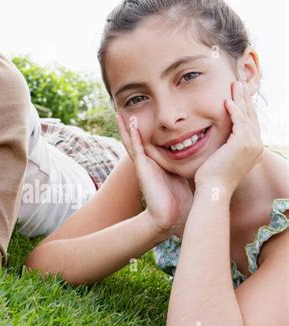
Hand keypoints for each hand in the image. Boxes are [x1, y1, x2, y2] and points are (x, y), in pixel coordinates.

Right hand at [116, 112, 193, 236]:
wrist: (171, 217)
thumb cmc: (180, 200)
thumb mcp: (184, 176)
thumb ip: (189, 166)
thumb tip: (205, 158)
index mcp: (159, 162)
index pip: (153, 141)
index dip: (150, 128)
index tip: (151, 113)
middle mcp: (149, 161)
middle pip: (138, 139)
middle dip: (133, 125)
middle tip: (127, 108)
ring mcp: (144, 164)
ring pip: (133, 141)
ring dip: (127, 127)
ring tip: (121, 112)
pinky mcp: (142, 168)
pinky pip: (136, 148)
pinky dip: (133, 136)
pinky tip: (131, 123)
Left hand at [194, 81, 263, 192]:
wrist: (213, 189)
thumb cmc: (212, 177)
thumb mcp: (223, 159)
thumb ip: (226, 147)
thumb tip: (220, 139)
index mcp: (253, 149)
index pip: (250, 123)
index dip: (245, 107)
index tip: (239, 94)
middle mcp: (257, 146)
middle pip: (251, 116)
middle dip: (245, 98)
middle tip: (239, 84)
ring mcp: (252, 144)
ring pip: (247, 115)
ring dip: (240, 99)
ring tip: (234, 85)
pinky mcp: (243, 143)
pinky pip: (239, 121)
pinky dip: (233, 110)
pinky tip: (227, 101)